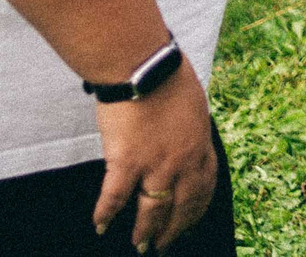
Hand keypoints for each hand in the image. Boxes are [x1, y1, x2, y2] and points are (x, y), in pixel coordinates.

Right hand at [92, 64, 215, 250]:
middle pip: (181, 206)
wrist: (143, 66)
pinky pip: (115, 197)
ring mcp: (155, 165)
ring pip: (152, 210)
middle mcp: (182, 162)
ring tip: (140, 246)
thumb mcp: (194, 106)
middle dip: (173, 230)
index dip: (197, 209)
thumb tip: (187, 139)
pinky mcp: (126, 163)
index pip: (204, 187)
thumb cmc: (167, 76)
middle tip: (164, 245)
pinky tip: (100, 226)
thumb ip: (190, 130)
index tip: (190, 221)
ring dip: (145, 231)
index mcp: (200, 145)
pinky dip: (105, 214)